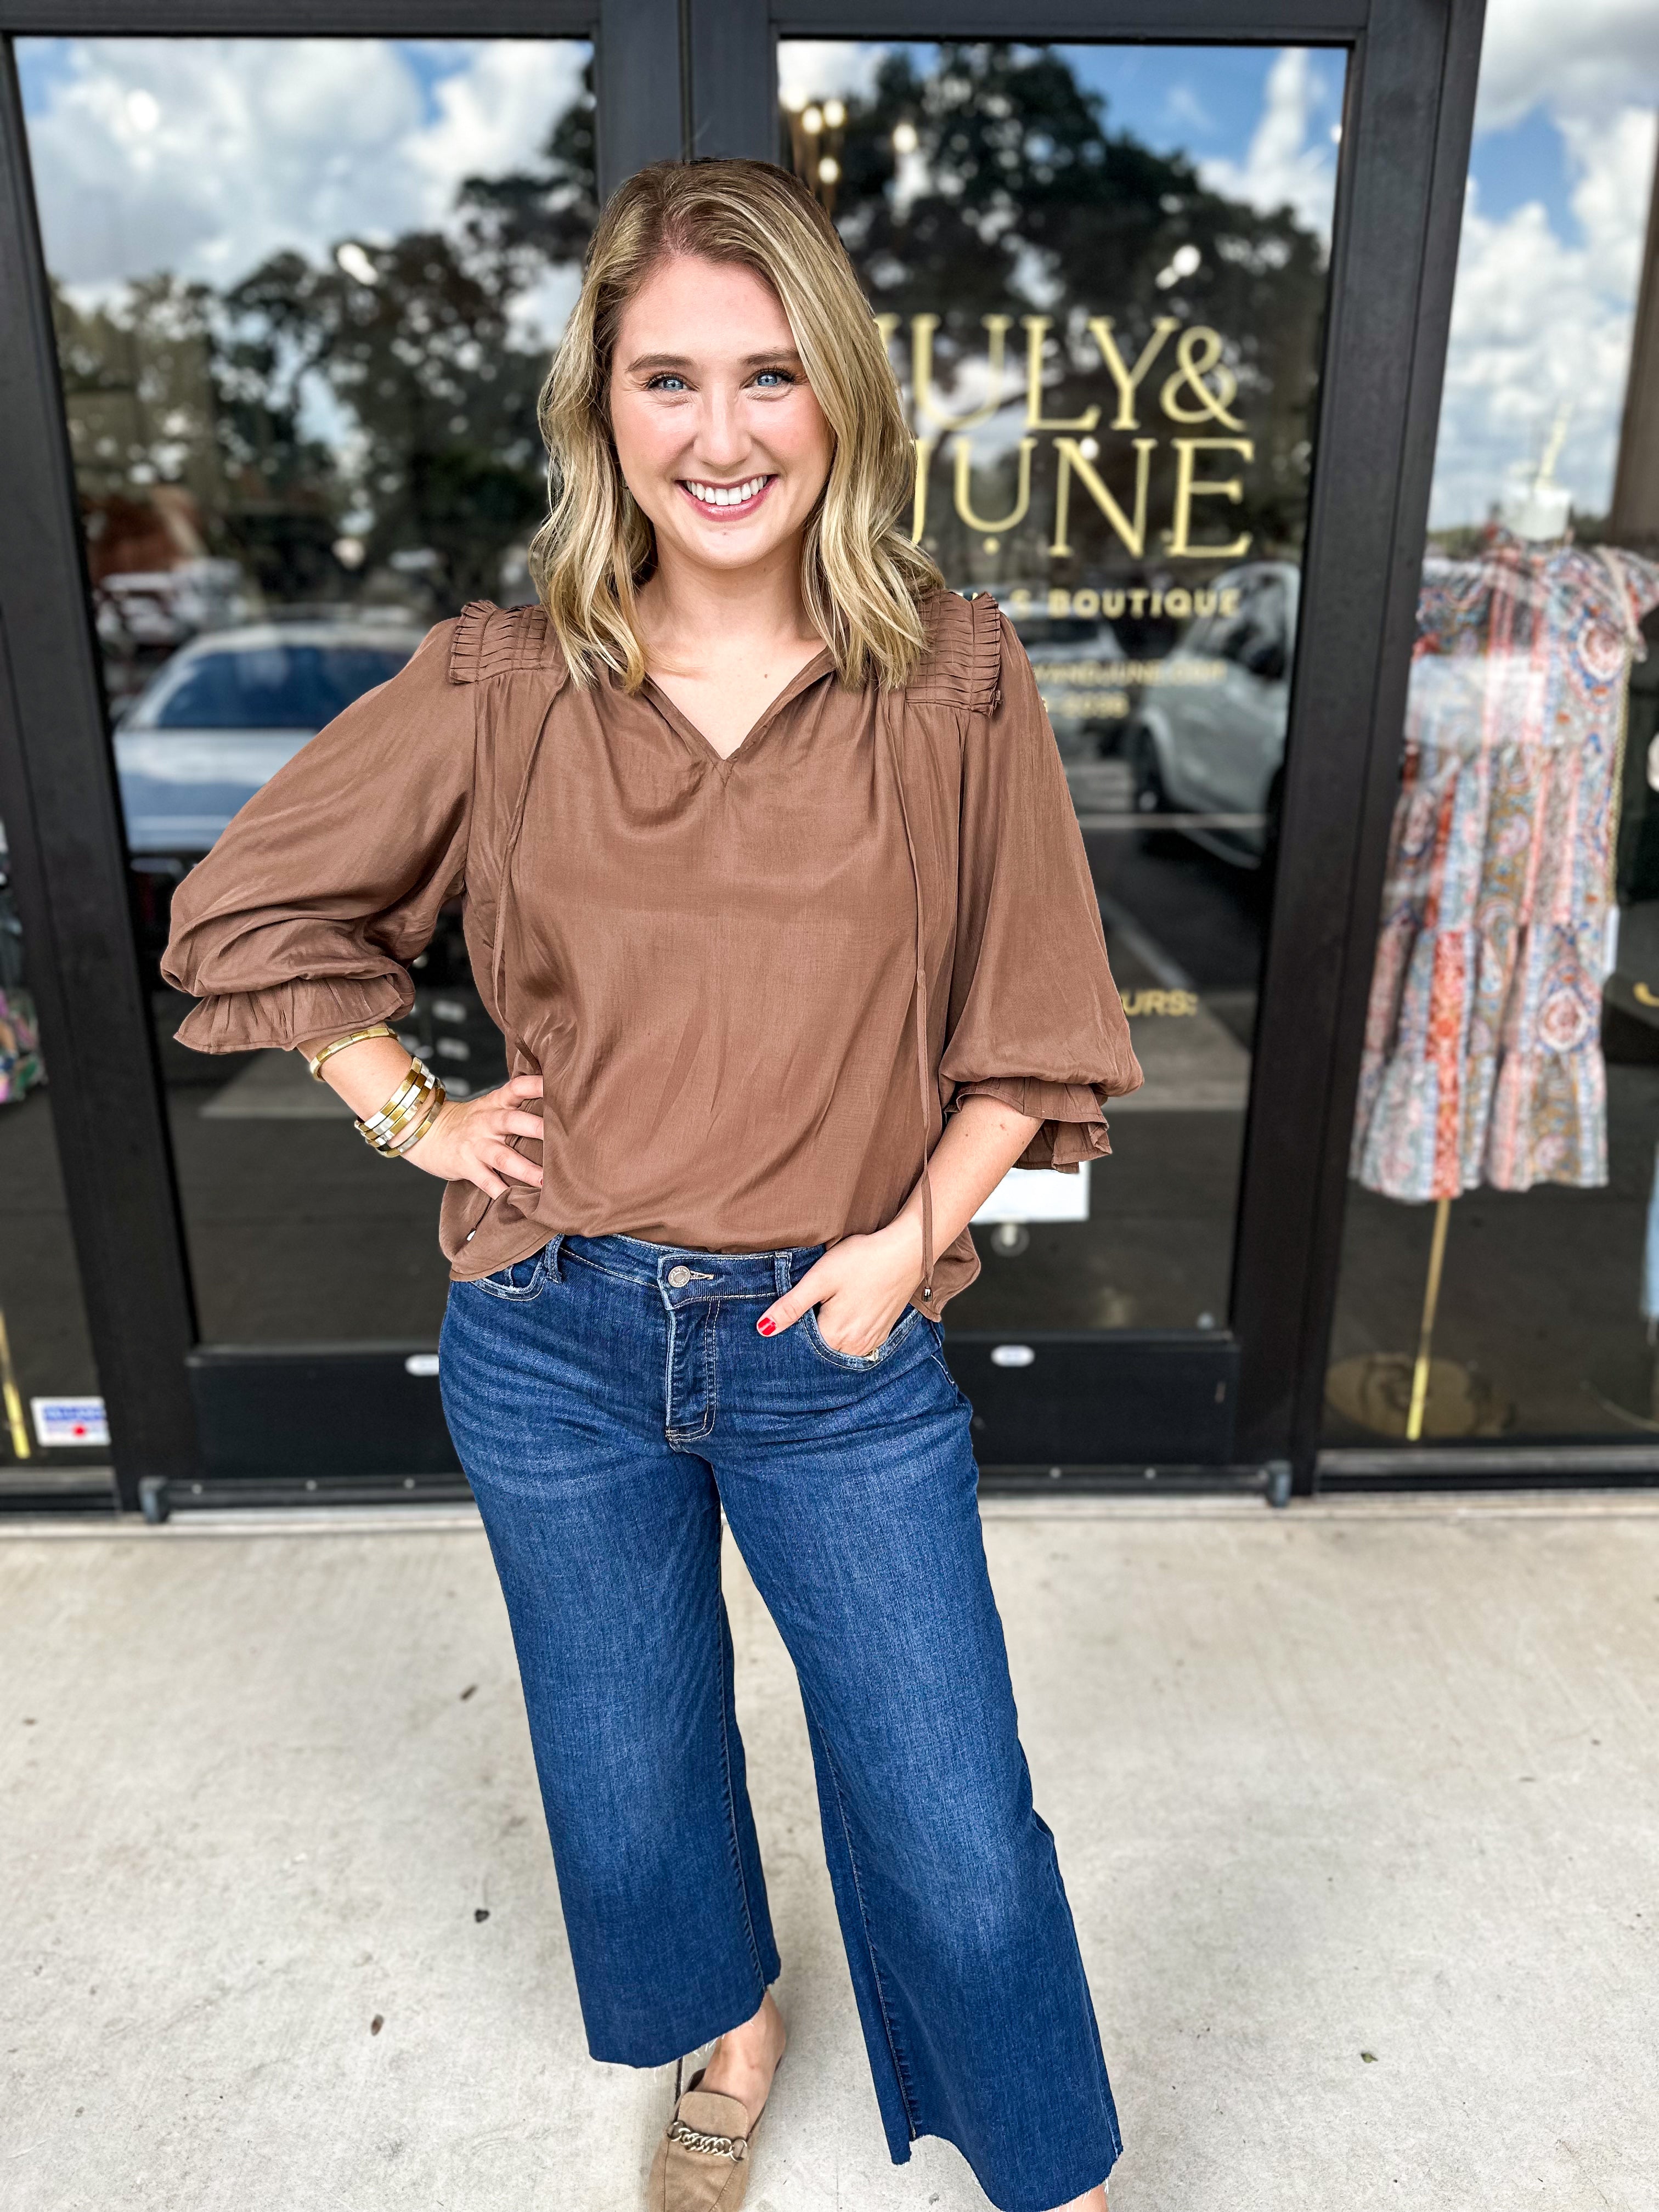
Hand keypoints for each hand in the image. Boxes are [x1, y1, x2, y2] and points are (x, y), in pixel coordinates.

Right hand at [401, 1072, 544, 1197]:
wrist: (426, 1132)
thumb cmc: (468, 1122)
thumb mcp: (489, 1106)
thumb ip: (516, 1105)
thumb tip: (556, 1108)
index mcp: (495, 1104)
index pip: (516, 1088)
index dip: (535, 1085)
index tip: (555, 1085)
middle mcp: (487, 1122)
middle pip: (513, 1121)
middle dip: (537, 1128)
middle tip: (562, 1138)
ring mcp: (477, 1145)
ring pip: (503, 1157)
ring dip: (526, 1169)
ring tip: (545, 1181)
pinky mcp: (467, 1166)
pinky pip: (486, 1181)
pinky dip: (501, 1192)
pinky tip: (517, 1201)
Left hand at [756, 1219, 922, 1355]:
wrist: (907, 1251)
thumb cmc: (862, 1260)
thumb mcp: (820, 1279)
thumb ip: (791, 1307)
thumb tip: (763, 1329)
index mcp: (835, 1336)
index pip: (801, 1346)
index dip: (791, 1330)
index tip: (790, 1312)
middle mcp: (854, 1347)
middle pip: (820, 1348)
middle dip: (809, 1333)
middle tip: (810, 1305)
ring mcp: (871, 1342)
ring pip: (838, 1346)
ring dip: (828, 1333)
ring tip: (827, 1306)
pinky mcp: (882, 1333)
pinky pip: (856, 1342)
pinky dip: (846, 1332)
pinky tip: (845, 1311)